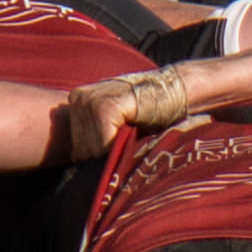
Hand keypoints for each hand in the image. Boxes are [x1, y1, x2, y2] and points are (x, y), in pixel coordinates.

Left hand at [60, 71, 194, 160]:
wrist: (175, 88)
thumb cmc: (148, 109)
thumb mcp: (113, 118)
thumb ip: (94, 133)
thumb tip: (80, 164)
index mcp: (76, 99)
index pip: (76, 147)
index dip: (100, 153)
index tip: (119, 136)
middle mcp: (78, 98)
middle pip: (82, 150)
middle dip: (106, 152)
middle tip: (127, 132)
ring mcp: (90, 101)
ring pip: (93, 150)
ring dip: (115, 148)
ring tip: (131, 127)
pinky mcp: (106, 108)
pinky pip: (105, 145)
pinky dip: (121, 144)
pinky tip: (133, 125)